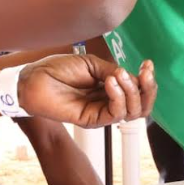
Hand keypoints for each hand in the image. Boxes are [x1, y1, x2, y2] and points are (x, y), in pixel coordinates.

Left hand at [19, 55, 155, 127]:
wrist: (35, 79)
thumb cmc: (58, 70)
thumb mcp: (91, 64)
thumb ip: (111, 71)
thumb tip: (130, 76)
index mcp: (110, 89)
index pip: (138, 92)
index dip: (146, 80)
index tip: (147, 64)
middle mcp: (108, 103)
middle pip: (141, 106)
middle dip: (148, 89)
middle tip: (144, 73)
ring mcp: (101, 113)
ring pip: (132, 112)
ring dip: (131, 91)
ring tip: (118, 75)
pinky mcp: (92, 120)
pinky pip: (114, 113)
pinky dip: (118, 97)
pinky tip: (110, 82)